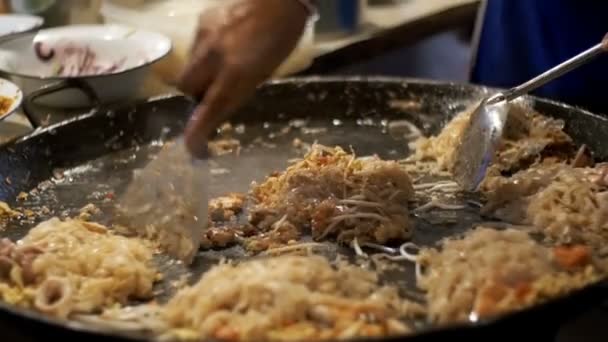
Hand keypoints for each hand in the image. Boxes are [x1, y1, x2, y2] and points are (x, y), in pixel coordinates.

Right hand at [179, 0, 308, 156]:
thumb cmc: (281, 39)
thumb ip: (238, 89)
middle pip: (187, 89)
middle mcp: (214, 58)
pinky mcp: (201, 23)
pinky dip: (204, 55)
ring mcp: (204, 39)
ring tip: (223, 65)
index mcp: (236, 75)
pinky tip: (222, 46)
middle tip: (214, 95)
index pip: (209, 111)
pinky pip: (195, 48)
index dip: (198, 134)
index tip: (195, 150)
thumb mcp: (264, 73)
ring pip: (189, 68)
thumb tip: (218, 103)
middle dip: (196, 97)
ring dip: (200, 75)